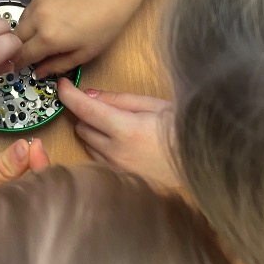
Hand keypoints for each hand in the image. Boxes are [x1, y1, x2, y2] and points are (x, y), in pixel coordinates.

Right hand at [0, 137, 49, 233]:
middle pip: (41, 194)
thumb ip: (4, 165)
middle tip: (37, 145)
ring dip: (33, 173)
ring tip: (34, 153)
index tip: (36, 145)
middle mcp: (17, 220)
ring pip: (31, 193)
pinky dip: (25, 179)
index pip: (41, 192)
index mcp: (14, 216)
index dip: (42, 167)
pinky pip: (22, 193)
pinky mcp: (5, 210)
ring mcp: (12, 216)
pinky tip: (25, 169)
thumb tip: (28, 147)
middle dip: (44, 171)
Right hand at [16, 0, 127, 75]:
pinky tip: (49, 17)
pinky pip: (30, 7)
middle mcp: (39, 18)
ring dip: (26, 30)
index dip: (20, 63)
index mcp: (48, 38)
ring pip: (21, 21)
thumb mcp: (83, 54)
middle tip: (31, 51)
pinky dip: (34, 15)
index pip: (23, 55)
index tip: (20, 66)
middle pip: (16, 37)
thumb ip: (57, 66)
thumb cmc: (103, 25)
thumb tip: (39, 72)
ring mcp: (39, 1)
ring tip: (42, 33)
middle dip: (20, 47)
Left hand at [58, 81, 178, 189]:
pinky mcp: (119, 178)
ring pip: (87, 144)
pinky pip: (97, 159)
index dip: (69, 94)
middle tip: (102, 105)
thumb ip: (118, 100)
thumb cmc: (180, 128)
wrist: (201, 161)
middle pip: (82, 127)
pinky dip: (100, 147)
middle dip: (86, 113)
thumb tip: (89, 94)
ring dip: (92, 131)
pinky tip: (118, 142)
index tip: (62, 85)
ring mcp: (116, 169)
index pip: (84, 109)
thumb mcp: (152, 104)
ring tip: (115, 124)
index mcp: (125, 129)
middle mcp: (115, 152)